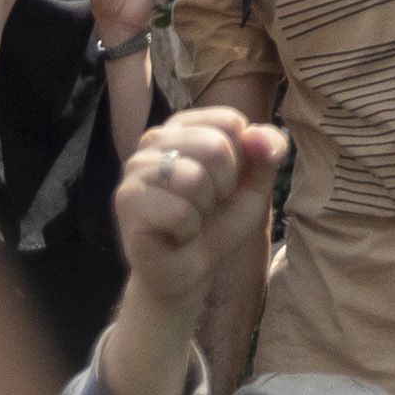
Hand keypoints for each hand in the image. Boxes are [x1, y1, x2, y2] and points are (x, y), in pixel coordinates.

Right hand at [104, 106, 283, 295]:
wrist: (187, 273)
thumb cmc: (217, 225)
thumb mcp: (255, 188)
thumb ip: (267, 153)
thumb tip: (257, 133)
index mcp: (184, 126)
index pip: (231, 122)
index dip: (241, 161)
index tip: (226, 184)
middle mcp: (154, 139)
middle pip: (214, 146)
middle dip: (224, 187)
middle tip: (207, 206)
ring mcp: (135, 168)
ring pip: (193, 178)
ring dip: (204, 210)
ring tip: (190, 219)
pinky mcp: (127, 201)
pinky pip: (179, 212)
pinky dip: (188, 230)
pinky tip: (175, 234)